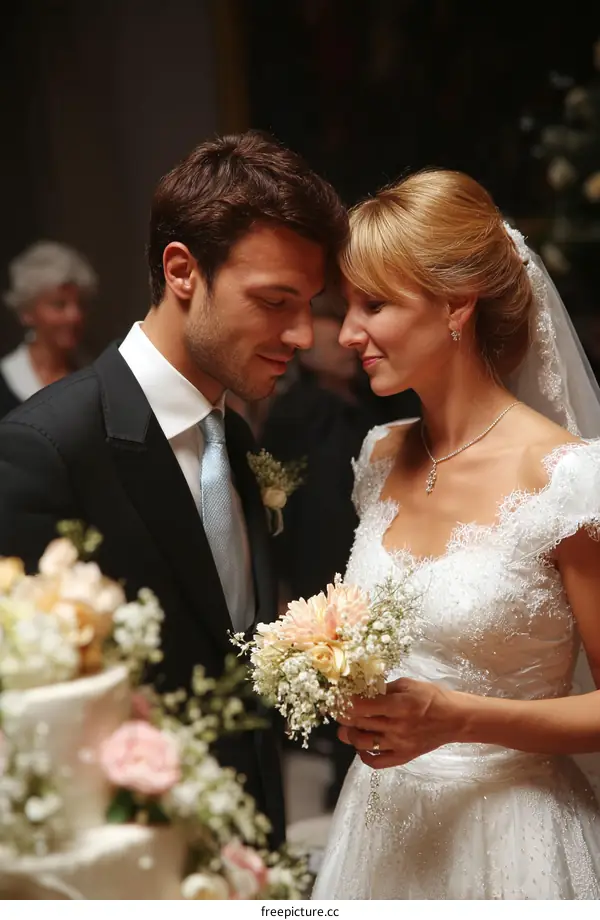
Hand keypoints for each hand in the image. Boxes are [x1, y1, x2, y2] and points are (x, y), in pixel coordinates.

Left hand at [337, 678, 464, 768]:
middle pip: (359, 723)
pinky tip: (361, 747)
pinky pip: (377, 762)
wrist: (454, 719)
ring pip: (363, 743)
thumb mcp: (409, 684)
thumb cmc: (432, 697)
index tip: (337, 697)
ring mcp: (399, 745)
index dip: (345, 702)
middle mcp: (396, 727)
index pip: (362, 706)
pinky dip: (364, 756)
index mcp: (398, 706)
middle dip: (343, 716)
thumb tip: (362, 690)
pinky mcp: (403, 757)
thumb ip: (384, 688)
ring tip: (347, 728)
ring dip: (350, 735)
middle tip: (336, 710)